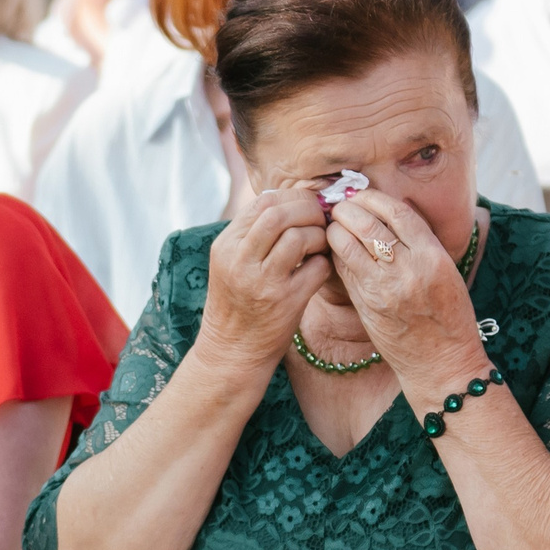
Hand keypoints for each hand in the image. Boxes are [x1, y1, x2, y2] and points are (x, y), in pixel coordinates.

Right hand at [197, 188, 332, 371]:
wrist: (231, 351)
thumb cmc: (237, 303)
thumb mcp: (231, 263)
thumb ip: (253, 234)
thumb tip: (291, 202)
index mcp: (225, 245)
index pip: (262, 202)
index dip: (292, 197)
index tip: (306, 205)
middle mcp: (240, 260)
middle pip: (280, 213)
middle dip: (308, 210)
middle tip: (320, 219)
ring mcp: (262, 281)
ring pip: (299, 237)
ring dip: (318, 235)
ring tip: (319, 245)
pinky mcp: (285, 302)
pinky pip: (317, 267)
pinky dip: (324, 261)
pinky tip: (319, 268)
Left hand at [326, 192, 488, 392]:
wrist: (443, 364)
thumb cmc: (449, 317)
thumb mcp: (447, 272)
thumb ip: (421, 244)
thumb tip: (389, 213)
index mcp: (432, 256)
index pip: (397, 212)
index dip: (374, 198)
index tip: (362, 195)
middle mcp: (408, 269)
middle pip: (368, 223)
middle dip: (348, 208)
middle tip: (340, 205)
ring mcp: (384, 288)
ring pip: (348, 244)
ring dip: (335, 228)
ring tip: (333, 223)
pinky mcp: (366, 305)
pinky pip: (344, 269)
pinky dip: (336, 252)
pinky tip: (335, 247)